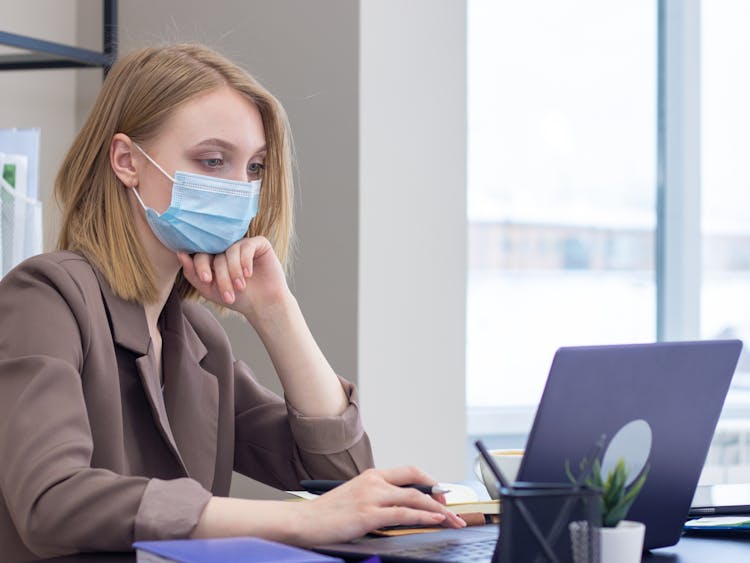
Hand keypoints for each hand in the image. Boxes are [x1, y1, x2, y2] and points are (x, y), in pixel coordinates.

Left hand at [177, 236, 289, 318]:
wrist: (263, 305)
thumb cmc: (237, 298)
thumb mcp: (209, 290)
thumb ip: (193, 273)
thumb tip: (180, 253)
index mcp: (213, 257)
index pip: (201, 254)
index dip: (201, 266)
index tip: (207, 280)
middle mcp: (227, 248)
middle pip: (216, 255)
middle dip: (221, 276)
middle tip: (228, 295)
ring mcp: (243, 244)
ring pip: (231, 251)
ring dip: (234, 272)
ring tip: (240, 287)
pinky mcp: (259, 243)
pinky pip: (247, 246)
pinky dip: (245, 261)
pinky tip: (249, 274)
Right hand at [292, 467, 466, 545]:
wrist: (301, 521)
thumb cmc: (325, 514)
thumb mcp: (354, 498)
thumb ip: (376, 498)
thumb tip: (399, 508)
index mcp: (371, 476)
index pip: (409, 472)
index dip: (430, 481)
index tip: (441, 493)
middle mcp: (374, 482)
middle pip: (417, 482)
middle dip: (440, 494)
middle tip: (452, 507)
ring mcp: (371, 497)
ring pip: (415, 498)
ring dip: (438, 510)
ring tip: (452, 519)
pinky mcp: (368, 515)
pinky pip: (404, 514)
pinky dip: (423, 517)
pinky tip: (435, 521)